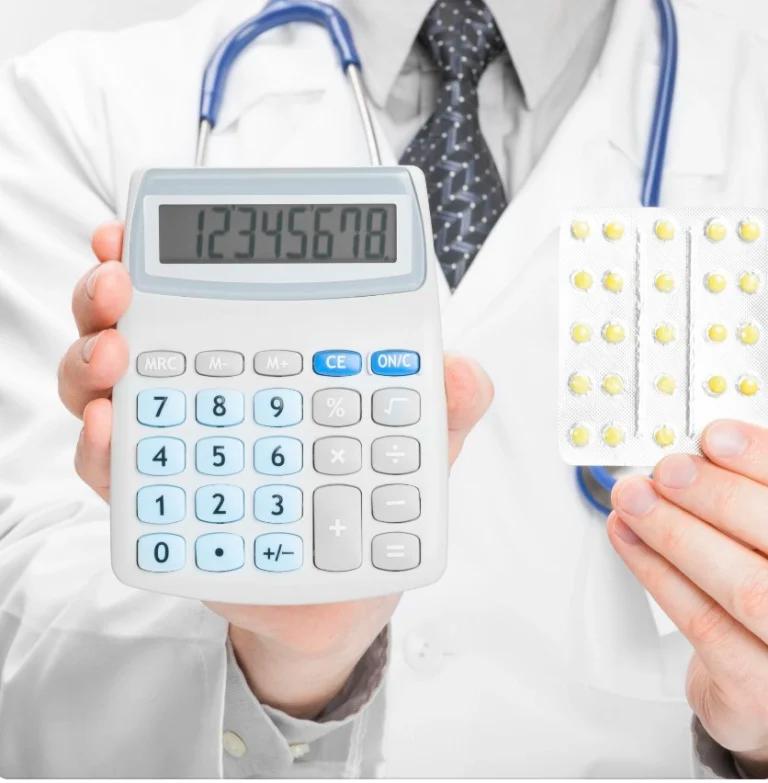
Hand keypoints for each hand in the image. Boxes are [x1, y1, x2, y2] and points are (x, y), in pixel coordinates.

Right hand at [59, 222, 493, 718]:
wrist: (342, 592)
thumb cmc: (370, 501)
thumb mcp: (416, 444)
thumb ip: (445, 406)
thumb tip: (463, 370)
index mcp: (256, 357)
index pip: (197, 292)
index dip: (153, 256)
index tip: (127, 232)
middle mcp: (202, 389)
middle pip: (128, 326)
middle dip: (105, 294)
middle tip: (117, 286)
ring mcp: (175, 444)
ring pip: (98, 388)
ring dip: (88, 362)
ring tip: (113, 357)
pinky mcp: (159, 504)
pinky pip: (110, 472)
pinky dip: (99, 448)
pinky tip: (109, 428)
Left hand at [608, 421, 767, 775]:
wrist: (761, 686)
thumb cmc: (760, 598)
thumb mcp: (754, 538)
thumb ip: (740, 498)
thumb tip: (695, 452)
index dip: (761, 461)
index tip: (715, 437)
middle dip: (714, 497)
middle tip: (666, 470)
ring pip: (741, 587)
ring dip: (676, 533)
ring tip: (633, 499)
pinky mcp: (758, 688)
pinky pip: (703, 623)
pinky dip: (657, 573)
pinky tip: (628, 538)